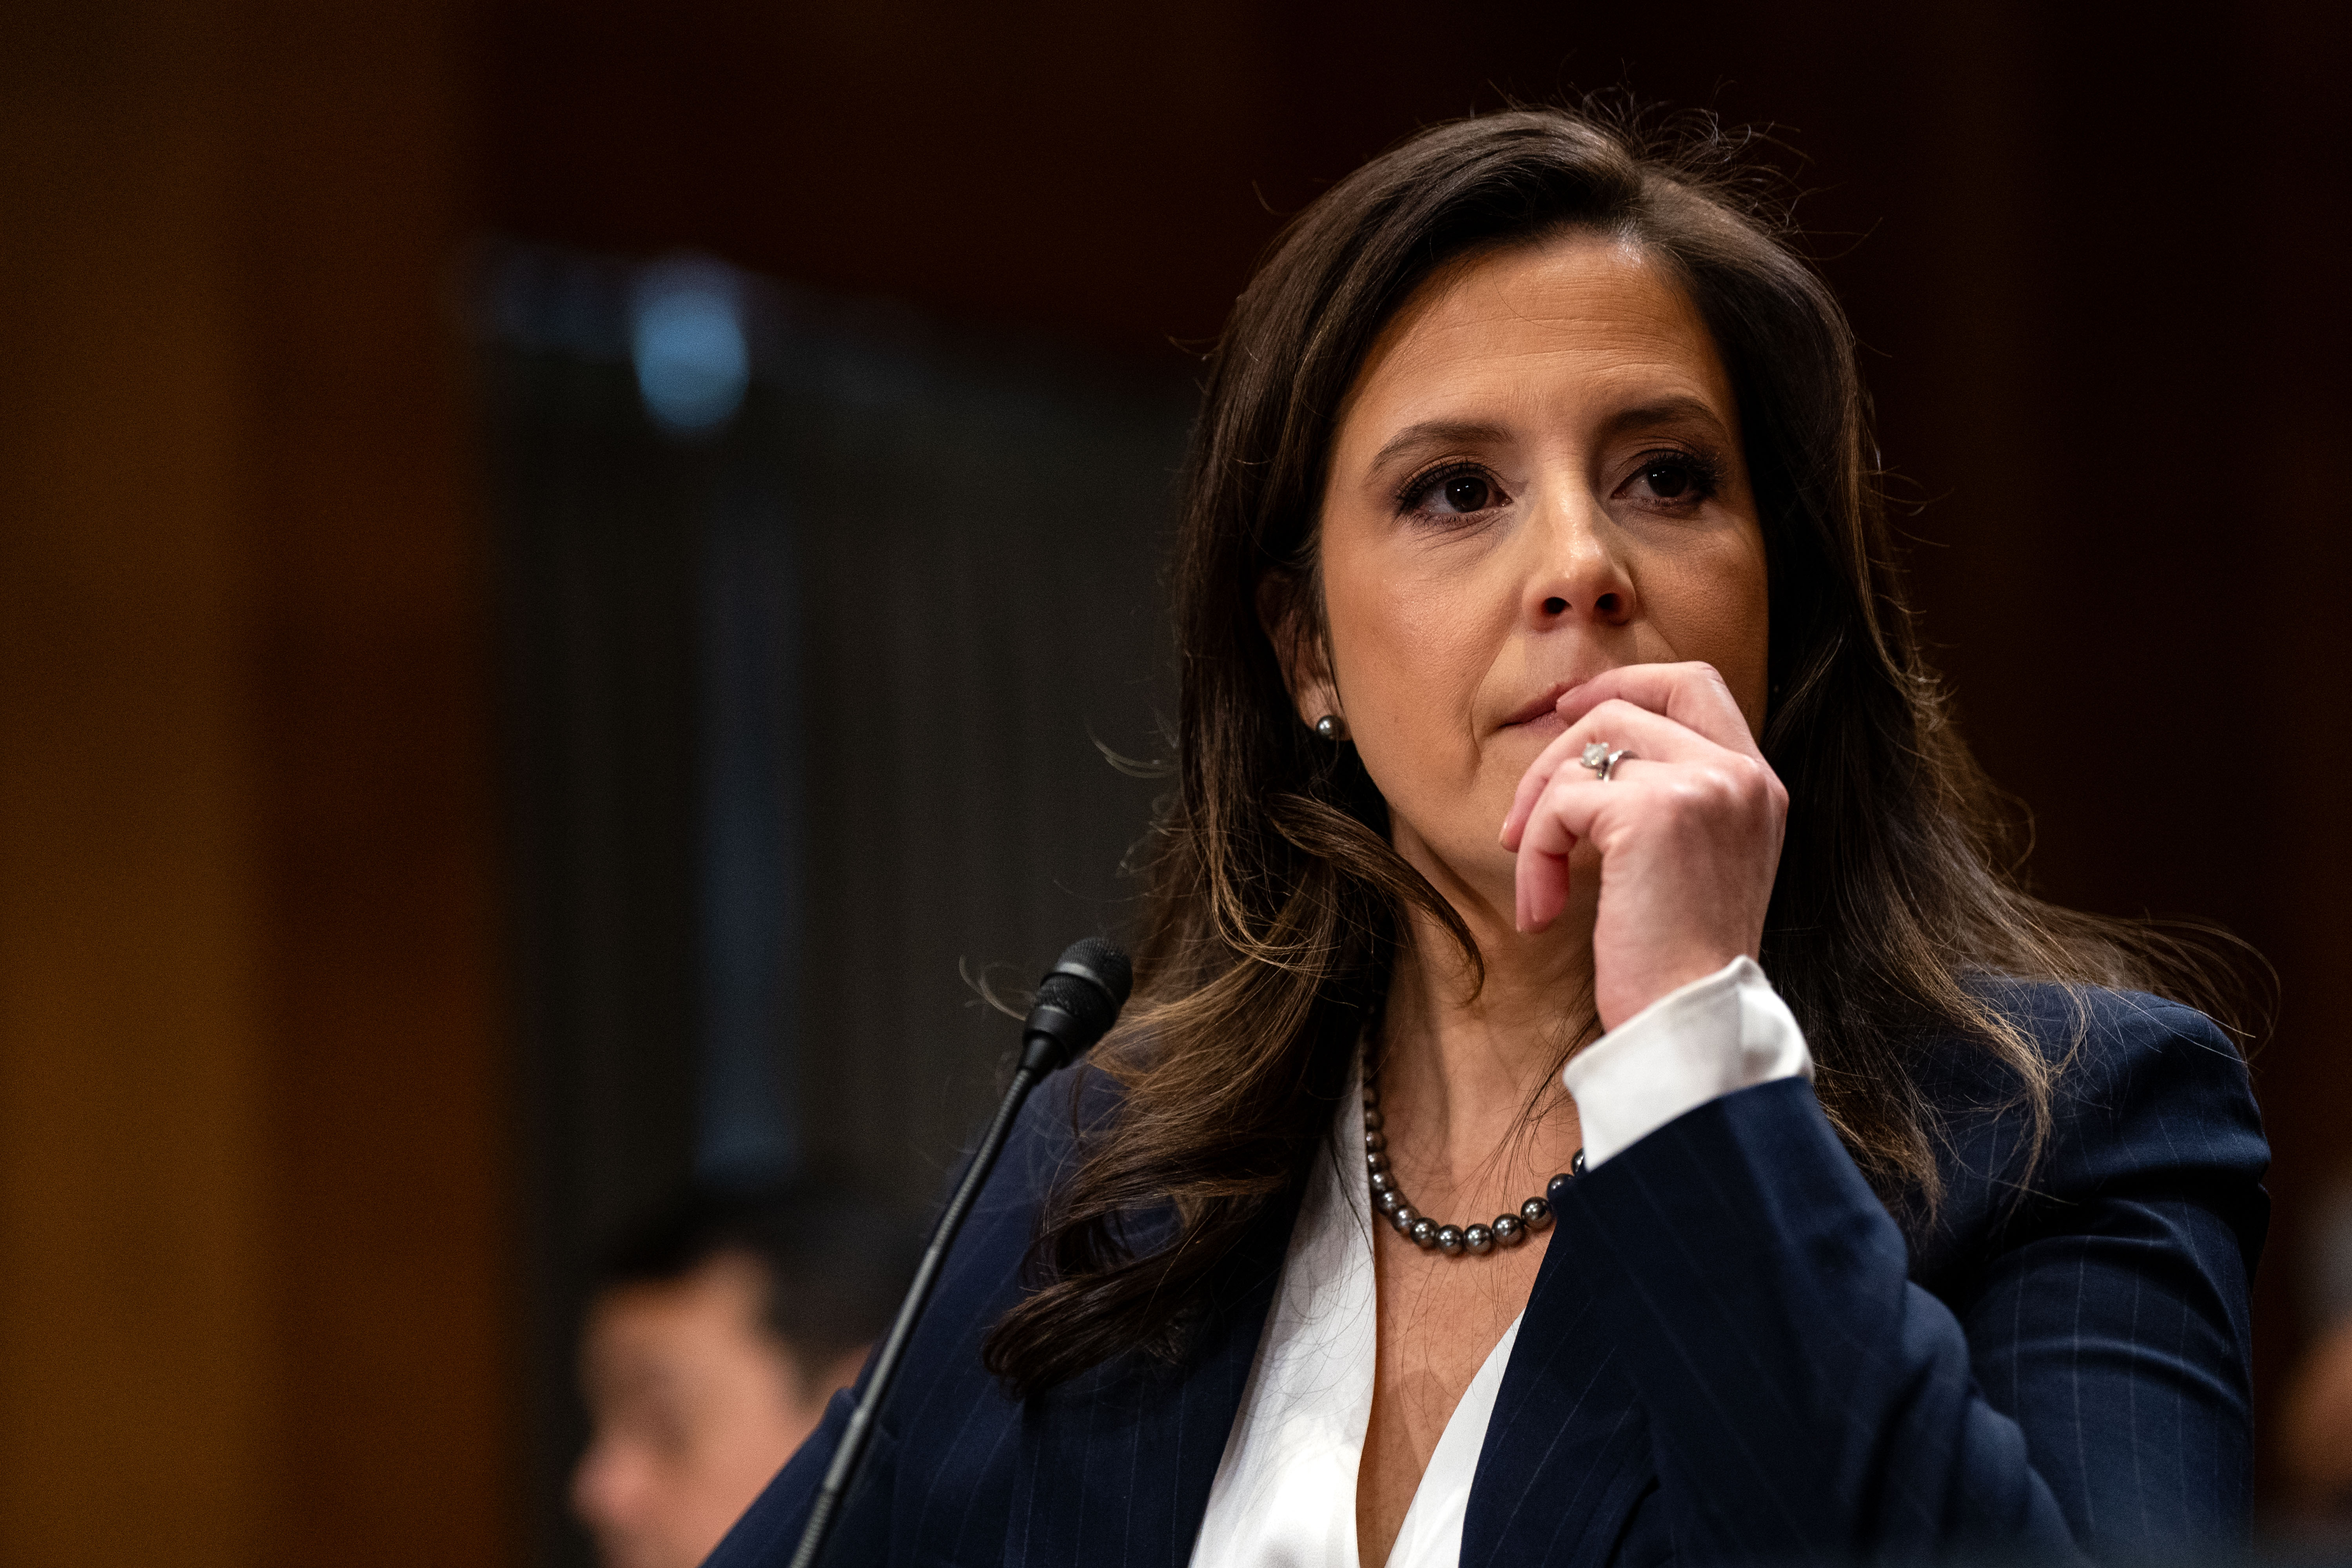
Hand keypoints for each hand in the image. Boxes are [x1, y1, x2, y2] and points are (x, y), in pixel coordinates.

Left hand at [1499, 662, 1785, 1029]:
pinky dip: (1536, 854)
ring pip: (1585, 752)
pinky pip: (1561, 803)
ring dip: (1539, 815)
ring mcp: (1702, 786)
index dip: (1625, 684)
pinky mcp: (1652, 812)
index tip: (1570, 713)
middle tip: (1525, 801)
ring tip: (1538, 882)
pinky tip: (1544, 907)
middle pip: (1631, 701)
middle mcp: (1740, 774)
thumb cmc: (1682, 960)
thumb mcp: (1698, 864)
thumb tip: (1595, 754)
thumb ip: (1674, 801)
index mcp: (1757, 784)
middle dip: (1563, 740)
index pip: (1695, 683)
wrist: (1693, 1019)